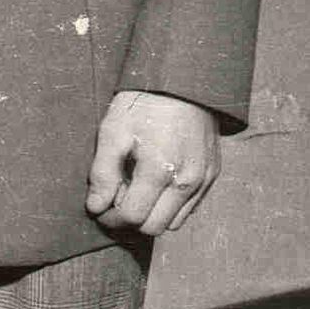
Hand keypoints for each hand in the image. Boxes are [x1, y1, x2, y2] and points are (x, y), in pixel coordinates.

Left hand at [86, 89, 220, 236]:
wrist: (184, 81)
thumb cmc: (143, 103)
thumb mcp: (113, 132)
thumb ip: (103, 173)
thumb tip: (96, 207)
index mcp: (159, 171)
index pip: (132, 217)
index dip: (110, 218)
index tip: (100, 207)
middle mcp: (187, 181)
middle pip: (154, 227)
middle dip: (131, 219)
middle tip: (117, 197)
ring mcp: (204, 179)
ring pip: (174, 222)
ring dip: (152, 214)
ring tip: (137, 188)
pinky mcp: (213, 174)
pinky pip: (190, 207)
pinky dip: (170, 205)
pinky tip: (156, 184)